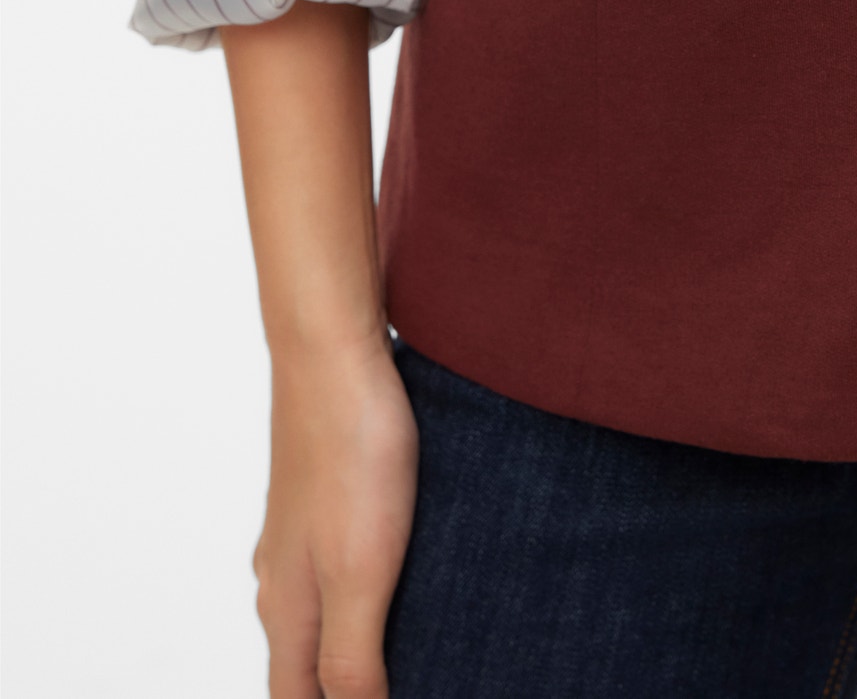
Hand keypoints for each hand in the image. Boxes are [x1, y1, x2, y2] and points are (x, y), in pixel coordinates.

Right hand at [252, 332, 418, 698]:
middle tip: (408, 682)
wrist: (334, 349)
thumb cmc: (350, 454)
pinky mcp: (328, 490)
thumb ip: (349, 657)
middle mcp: (282, 573)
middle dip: (345, 689)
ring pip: (323, 609)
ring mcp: (302, 529)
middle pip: (306, 662)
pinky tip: (413, 573)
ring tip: (416, 648)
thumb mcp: (358, 572)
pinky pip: (342, 560)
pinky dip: (372, 588)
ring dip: (358, 642)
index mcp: (285, 606)